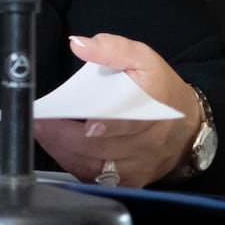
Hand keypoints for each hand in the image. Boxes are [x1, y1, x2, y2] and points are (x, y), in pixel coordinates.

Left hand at [33, 32, 202, 189]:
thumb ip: (112, 48)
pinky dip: (73, 164)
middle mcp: (148, 143)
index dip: (106, 125)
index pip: (130, 122)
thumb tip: (78, 44)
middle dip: (64, 135)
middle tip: (37, 122)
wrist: (187, 126)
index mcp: (154, 109)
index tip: (79, 120)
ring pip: (95, 166)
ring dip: (62, 150)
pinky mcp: (131, 181)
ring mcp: (139, 166)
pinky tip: (57, 148)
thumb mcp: (142, 58)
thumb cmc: (158, 89)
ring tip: (40, 132)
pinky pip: (97, 179)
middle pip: (102, 147)